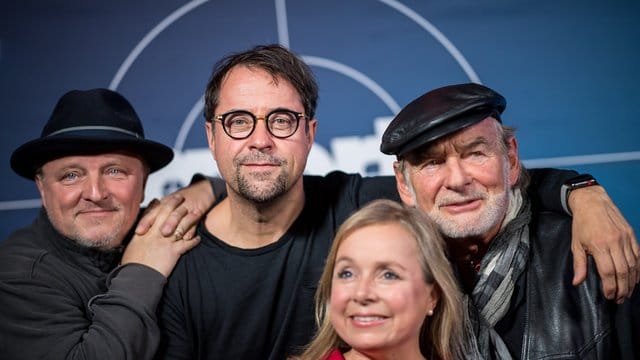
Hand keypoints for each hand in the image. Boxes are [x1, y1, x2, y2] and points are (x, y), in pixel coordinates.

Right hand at [122, 194, 199, 276]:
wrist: (135, 278)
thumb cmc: (131, 265)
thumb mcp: (131, 247)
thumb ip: (137, 238)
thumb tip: (139, 233)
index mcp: (144, 231)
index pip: (154, 212)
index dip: (163, 204)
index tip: (168, 198)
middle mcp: (155, 233)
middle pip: (169, 213)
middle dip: (177, 204)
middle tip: (184, 198)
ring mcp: (166, 242)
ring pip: (181, 225)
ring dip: (190, 218)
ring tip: (197, 213)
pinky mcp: (174, 252)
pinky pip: (187, 243)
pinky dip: (194, 240)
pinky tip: (198, 238)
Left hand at [135, 178, 214, 239]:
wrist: (202, 190)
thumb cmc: (182, 200)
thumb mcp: (167, 203)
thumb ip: (155, 214)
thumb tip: (141, 229)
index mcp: (164, 202)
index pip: (152, 212)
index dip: (145, 221)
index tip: (138, 232)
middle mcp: (173, 204)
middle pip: (164, 213)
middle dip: (158, 224)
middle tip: (152, 236)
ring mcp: (186, 207)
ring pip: (178, 216)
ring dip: (173, 226)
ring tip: (168, 235)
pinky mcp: (198, 210)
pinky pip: (194, 220)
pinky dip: (191, 230)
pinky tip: (187, 238)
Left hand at [569, 185, 638, 302]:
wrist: (592, 202)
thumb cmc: (581, 223)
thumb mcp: (576, 244)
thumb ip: (579, 264)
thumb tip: (577, 282)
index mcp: (599, 245)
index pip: (608, 272)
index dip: (610, 287)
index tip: (610, 296)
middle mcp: (615, 242)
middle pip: (623, 272)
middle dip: (623, 289)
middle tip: (620, 299)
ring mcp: (625, 238)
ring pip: (633, 265)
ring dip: (632, 282)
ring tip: (628, 292)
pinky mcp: (631, 234)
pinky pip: (638, 255)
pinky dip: (638, 269)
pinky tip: (636, 278)